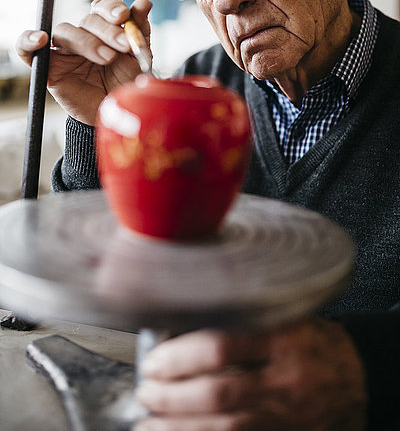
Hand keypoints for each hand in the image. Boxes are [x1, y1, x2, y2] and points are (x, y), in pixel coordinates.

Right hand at [16, 0, 152, 124]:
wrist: (116, 114)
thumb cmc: (125, 84)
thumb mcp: (138, 57)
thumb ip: (139, 31)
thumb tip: (144, 2)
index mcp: (103, 29)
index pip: (101, 7)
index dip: (111, 8)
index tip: (124, 16)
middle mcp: (82, 36)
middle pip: (87, 20)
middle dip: (108, 30)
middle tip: (124, 45)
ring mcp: (64, 51)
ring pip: (65, 31)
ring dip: (87, 42)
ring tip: (108, 58)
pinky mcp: (48, 69)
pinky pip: (27, 51)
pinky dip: (28, 41)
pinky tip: (39, 39)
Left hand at [135, 319, 366, 430]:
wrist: (354, 374)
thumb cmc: (311, 339)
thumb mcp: (284, 316)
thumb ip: (241, 320)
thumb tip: (180, 328)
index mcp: (283, 338)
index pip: (222, 346)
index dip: (180, 356)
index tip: (154, 359)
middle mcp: (285, 379)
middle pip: (218, 395)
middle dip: (172, 397)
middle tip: (146, 390)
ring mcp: (287, 415)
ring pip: (225, 429)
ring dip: (179, 428)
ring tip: (147, 422)